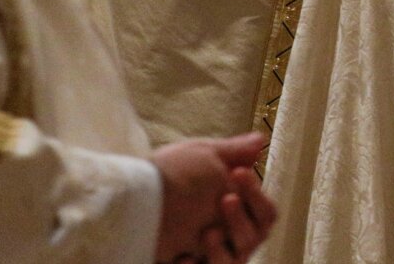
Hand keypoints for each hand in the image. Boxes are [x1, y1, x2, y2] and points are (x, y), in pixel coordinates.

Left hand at [151, 132, 264, 261]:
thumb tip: (260, 141)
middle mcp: (228, 238)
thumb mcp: (201, 157)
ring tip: (207, 234)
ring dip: (225, 248)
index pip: (265, 212)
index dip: (256, 193)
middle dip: (242, 218)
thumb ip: (233, 152)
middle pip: (256, 237)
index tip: (237, 173)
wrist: (128, 201)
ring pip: (237, 260)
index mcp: (237, 212)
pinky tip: (183, 258)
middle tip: (224, 199)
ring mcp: (210, 256)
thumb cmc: (168, 176)